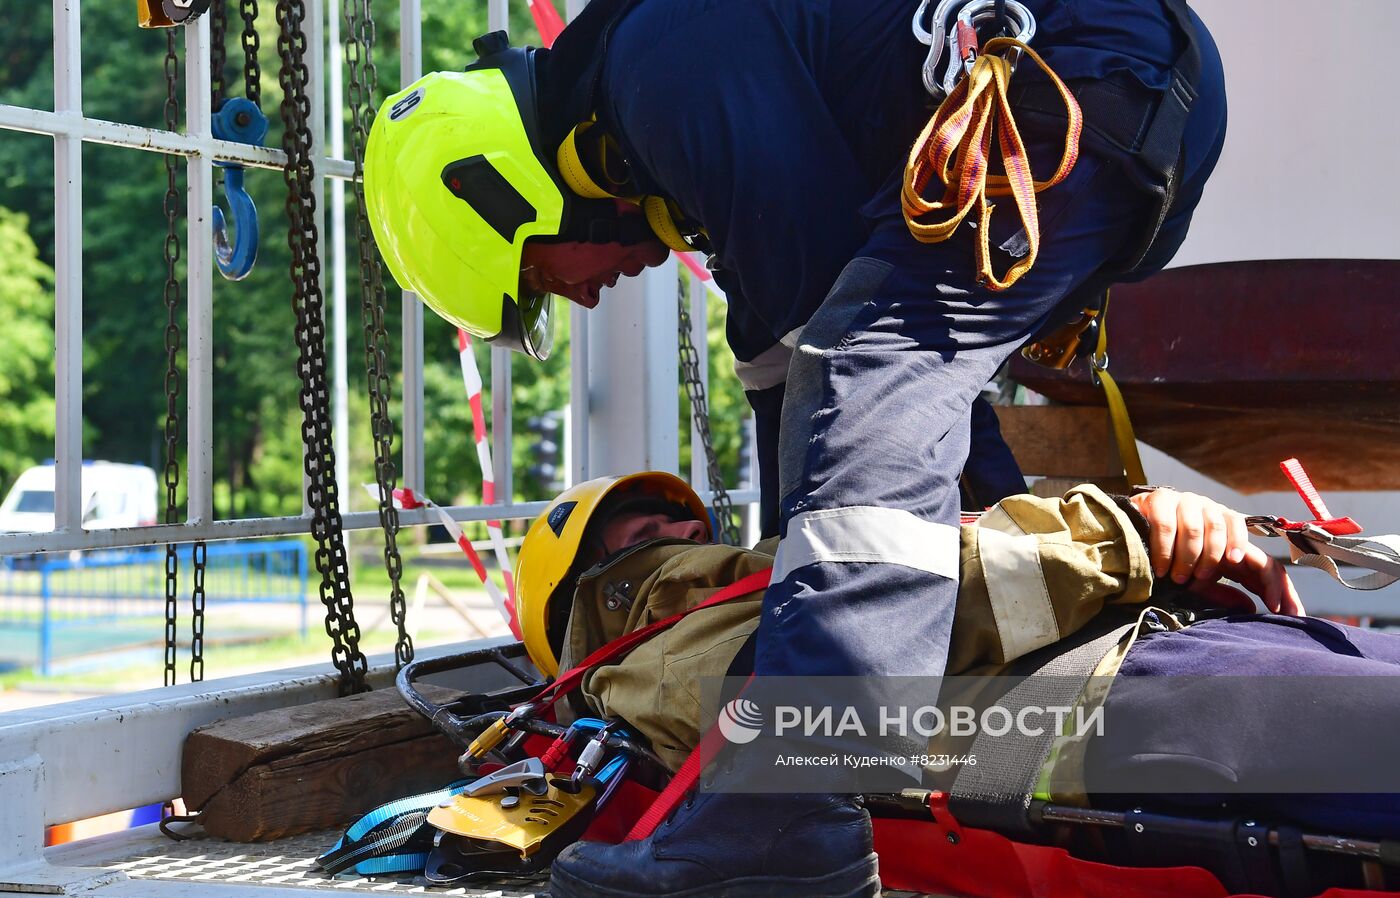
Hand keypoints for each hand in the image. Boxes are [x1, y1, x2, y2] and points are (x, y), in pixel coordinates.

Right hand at [1128, 488, 1303, 615]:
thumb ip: (1222, 590)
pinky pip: (1169, 525)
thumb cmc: (1169, 561)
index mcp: (1228, 531)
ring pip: (1198, 528)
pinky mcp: (1160, 499)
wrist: (1125, 533)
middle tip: (1197, 580)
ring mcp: (1186, 501)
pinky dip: (1165, 550)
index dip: (1273, 580)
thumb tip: (1250, 607)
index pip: (1261, 553)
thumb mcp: (1198, 580)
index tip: (1277, 608)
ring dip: (1188, 558)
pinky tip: (1161, 567)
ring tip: (1177, 577)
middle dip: (1212, 561)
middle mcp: (1211, 510)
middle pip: (1225, 530)